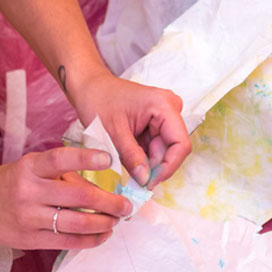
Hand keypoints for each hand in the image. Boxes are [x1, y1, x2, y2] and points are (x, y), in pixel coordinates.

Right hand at [0, 146, 131, 249]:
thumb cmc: (10, 180)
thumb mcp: (30, 167)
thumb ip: (61, 174)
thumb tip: (102, 184)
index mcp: (30, 167)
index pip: (61, 159)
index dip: (86, 158)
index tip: (109, 160)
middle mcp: (29, 191)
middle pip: (78, 196)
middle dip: (109, 202)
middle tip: (126, 205)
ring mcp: (29, 218)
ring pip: (77, 222)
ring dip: (104, 223)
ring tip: (117, 220)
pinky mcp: (29, 240)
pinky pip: (67, 242)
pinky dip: (90, 240)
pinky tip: (103, 235)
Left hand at [72, 69, 189, 187]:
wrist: (89, 88)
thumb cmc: (99, 101)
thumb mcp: (113, 132)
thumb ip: (132, 157)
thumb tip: (146, 180)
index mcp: (164, 106)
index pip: (181, 144)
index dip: (169, 167)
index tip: (149, 183)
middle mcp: (170, 109)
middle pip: (172, 149)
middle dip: (154, 166)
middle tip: (133, 180)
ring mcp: (164, 116)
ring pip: (163, 151)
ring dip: (146, 162)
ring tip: (124, 161)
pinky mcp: (157, 123)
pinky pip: (155, 147)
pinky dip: (142, 156)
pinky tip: (127, 155)